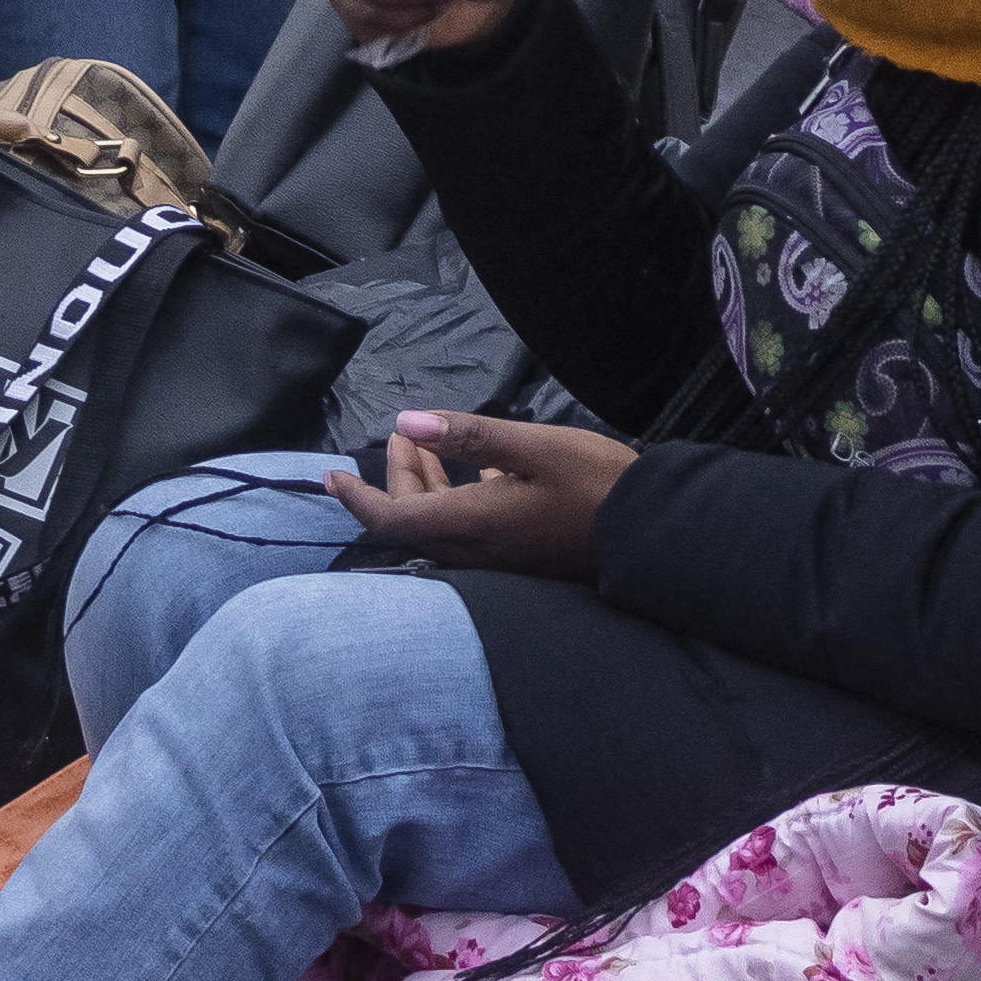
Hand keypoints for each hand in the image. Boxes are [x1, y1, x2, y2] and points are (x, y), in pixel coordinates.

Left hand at [323, 409, 633, 581]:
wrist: (651, 531)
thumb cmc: (596, 483)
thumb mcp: (535, 447)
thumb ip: (470, 437)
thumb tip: (407, 423)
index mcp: (471, 524)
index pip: (392, 518)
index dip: (356, 499)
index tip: (329, 477)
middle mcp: (475, 549)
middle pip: (413, 520)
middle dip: (396, 477)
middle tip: (403, 435)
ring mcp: (497, 558)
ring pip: (439, 524)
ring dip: (424, 485)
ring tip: (423, 443)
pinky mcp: (517, 555)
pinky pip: (467, 529)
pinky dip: (455, 497)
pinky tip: (477, 471)